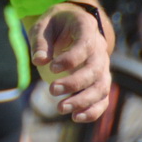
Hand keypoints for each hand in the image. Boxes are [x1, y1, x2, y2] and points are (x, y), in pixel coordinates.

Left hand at [29, 2, 113, 122]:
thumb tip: (39, 61)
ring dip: (83, 101)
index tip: (51, 68)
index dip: (71, 59)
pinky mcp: (100, 81)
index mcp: (87, 29)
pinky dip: (93, 110)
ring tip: (61, 108)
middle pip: (94, 71)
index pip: (85, 46)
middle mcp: (100, 49)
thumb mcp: (44, 25)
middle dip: (74, 83)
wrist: (73, 24)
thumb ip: (40, 42)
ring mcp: (103, 67)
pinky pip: (103, 98)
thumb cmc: (55, 24)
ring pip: (101, 87)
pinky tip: (76, 117)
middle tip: (52, 90)